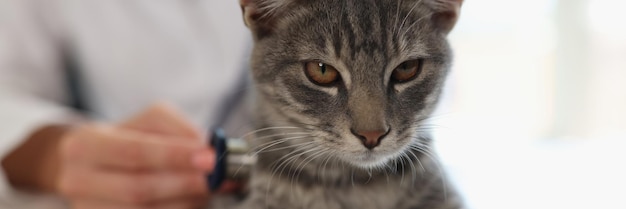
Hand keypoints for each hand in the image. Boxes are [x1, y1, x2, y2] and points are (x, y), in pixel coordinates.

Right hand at [57, 104, 214, 208]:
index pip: (134, 152)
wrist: (92, 166)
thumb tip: (207, 148)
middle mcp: (79, 180)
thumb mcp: (148, 121)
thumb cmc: (128, 139)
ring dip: (188, 201)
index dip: (175, 156)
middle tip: (220, 178)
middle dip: (187, 184)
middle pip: (140, 189)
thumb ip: (177, 129)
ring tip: (213, 188)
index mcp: (85, 144)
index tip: (211, 157)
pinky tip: (195, 201)